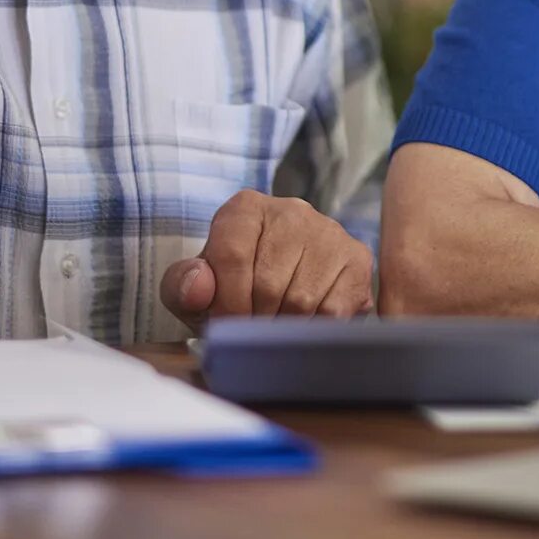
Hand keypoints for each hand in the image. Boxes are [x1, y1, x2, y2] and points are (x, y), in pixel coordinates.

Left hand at [158, 190, 374, 334]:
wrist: (282, 283)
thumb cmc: (233, 287)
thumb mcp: (196, 288)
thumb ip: (181, 286)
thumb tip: (199, 288)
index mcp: (245, 208)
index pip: (232, 257)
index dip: (226, 304)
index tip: (226, 325)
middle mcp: (292, 210)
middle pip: (268, 285)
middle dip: (255, 320)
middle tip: (253, 329)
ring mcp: (329, 232)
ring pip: (302, 301)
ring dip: (284, 328)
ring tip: (277, 325)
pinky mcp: (357, 258)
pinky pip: (334, 311)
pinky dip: (314, 330)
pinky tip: (304, 324)